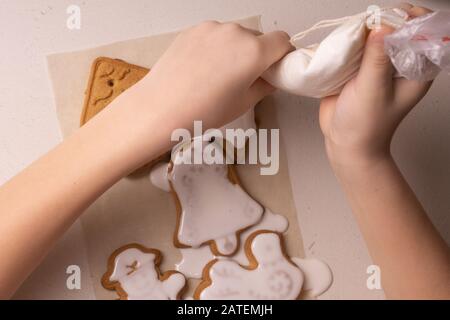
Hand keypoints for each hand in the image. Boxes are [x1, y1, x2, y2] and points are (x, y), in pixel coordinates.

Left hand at [130, 21, 292, 129]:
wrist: (161, 107)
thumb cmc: (203, 111)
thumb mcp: (244, 104)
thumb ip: (265, 86)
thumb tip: (270, 78)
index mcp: (253, 52)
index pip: (283, 41)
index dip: (282, 56)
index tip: (275, 69)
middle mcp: (235, 33)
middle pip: (258, 37)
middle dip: (258, 54)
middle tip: (244, 78)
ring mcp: (212, 28)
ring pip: (235, 35)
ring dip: (235, 50)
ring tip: (218, 75)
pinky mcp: (193, 30)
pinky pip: (214, 35)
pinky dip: (216, 47)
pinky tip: (202, 69)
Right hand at [319, 5, 432, 167]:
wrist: (344, 142)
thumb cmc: (366, 125)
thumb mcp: (373, 90)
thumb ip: (377, 58)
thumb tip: (382, 26)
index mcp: (415, 70)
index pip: (422, 34)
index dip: (409, 21)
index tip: (388, 21)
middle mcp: (398, 65)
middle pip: (397, 30)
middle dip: (381, 23)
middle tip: (365, 29)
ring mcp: (377, 66)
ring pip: (374, 36)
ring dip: (362, 33)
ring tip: (351, 38)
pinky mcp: (358, 69)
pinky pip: (355, 47)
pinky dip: (348, 43)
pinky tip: (342, 47)